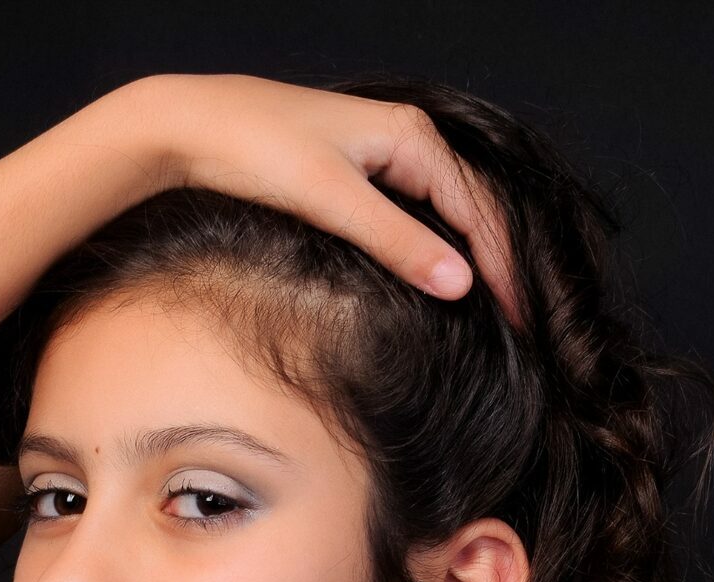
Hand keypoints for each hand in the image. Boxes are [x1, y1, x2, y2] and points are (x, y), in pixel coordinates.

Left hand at [135, 72, 519, 326]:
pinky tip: (434, 282)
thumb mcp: (334, 202)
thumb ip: (398, 244)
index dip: (503, 268)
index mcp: (413, 138)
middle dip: (496, 266)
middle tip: (517, 324)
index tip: (520, 319)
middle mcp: (406, 140)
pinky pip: (414, 215)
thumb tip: (460, 285)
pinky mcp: (356, 174)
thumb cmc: (258, 150)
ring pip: (444, 214)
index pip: (479, 210)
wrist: (193, 125)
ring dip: (466, 260)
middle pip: (471, 210)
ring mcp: (381, 156)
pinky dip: (432, 249)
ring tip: (488, 311)